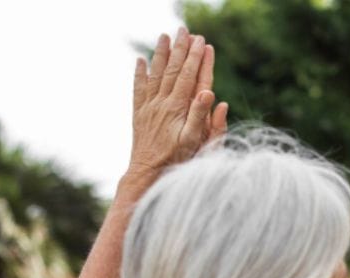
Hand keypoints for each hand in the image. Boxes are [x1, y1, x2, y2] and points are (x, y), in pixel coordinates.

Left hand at [127, 29, 229, 176]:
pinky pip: (139, 88)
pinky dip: (139, 73)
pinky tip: (141, 60)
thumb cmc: (176, 160)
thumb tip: (210, 94)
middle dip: (181, 50)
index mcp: (178, 109)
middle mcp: (162, 103)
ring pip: (156, 74)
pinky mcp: (140, 113)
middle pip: (173, 70)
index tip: (204, 43)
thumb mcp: (195, 141)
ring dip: (161, 54)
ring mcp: (149, 107)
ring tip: (165, 36)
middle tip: (186, 31)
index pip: (190, 77)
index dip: (198, 60)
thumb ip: (201, 117)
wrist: (148, 173)